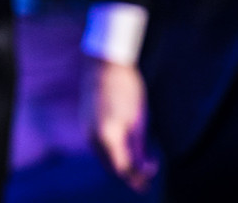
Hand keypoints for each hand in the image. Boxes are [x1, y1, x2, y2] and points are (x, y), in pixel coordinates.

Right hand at [85, 58, 156, 193]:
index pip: (122, 168)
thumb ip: (139, 149)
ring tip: (139, 148)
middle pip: (111, 164)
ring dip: (120, 157)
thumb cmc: (127, 90)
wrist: (106, 63)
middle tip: (149, 163)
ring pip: (104, 154)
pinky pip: (98, 142)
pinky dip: (112, 146)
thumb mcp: (139, 122)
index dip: (138, 175)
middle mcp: (91, 135)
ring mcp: (85, 127)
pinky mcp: (85, 120)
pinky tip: (125, 136)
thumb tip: (144, 171)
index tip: (152, 169)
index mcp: (106, 136)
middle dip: (129, 168)